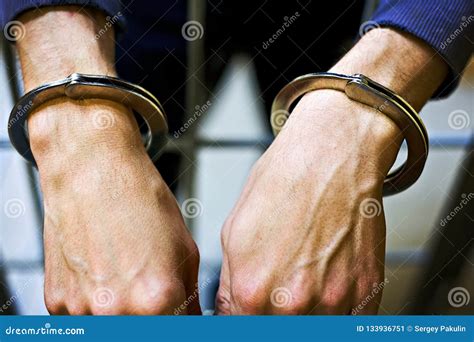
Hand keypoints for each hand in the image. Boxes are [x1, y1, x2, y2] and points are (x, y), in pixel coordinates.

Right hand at [32, 99, 199, 314]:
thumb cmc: (141, 202)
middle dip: (154, 317)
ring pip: (113, 327)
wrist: (93, 172)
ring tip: (124, 275)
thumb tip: (189, 321)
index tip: (175, 314)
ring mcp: (83, 310)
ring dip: (124, 313)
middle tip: (150, 291)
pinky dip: (97, 304)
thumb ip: (188, 297)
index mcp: (157, 299)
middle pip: (145, 333)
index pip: (177, 333)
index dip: (178, 320)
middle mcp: (117, 312)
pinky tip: (102, 272)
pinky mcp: (57, 303)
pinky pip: (84, 318)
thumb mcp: (185, 249)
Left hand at [215, 89, 400, 313]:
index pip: (241, 330)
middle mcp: (294, 303)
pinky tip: (330, 280)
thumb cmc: (284, 182)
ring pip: (315, 328)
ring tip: (307, 277)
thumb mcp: (234, 231)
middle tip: (281, 286)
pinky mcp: (367, 291)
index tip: (251, 311)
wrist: (332, 155)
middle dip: (273, 316)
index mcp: (253, 290)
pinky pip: (348, 321)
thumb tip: (230, 310)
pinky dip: (338, 309)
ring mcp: (334, 300)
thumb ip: (231, 283)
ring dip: (308, 313)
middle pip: (278, 332)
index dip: (244, 318)